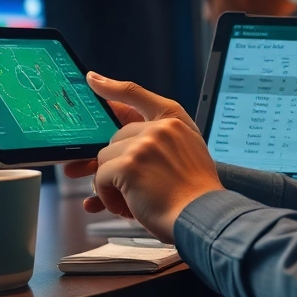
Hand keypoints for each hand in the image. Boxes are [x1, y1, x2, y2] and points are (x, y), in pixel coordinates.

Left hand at [61, 73, 203, 210]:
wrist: (203, 216)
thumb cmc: (194, 194)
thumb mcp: (188, 153)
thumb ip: (160, 141)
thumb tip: (119, 145)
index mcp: (174, 121)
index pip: (137, 94)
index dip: (112, 87)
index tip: (93, 80)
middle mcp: (159, 128)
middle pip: (115, 138)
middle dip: (115, 164)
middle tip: (128, 187)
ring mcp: (144, 144)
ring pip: (104, 159)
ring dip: (112, 184)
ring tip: (133, 200)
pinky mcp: (129, 164)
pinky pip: (100, 178)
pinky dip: (107, 197)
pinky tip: (127, 207)